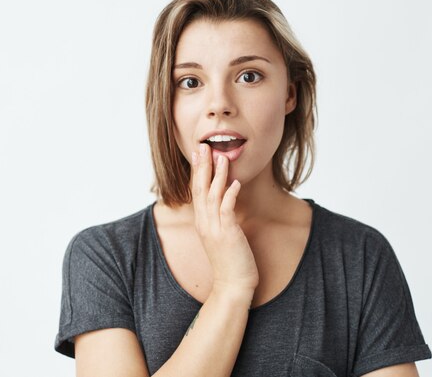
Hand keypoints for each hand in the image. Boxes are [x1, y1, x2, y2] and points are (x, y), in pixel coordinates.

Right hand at [191, 144, 258, 300]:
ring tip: (220, 157)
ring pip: (212, 195)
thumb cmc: (230, 261)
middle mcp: (205, 223)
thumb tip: (226, 202)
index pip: (196, 191)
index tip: (198, 154)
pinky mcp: (227, 234)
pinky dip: (230, 194)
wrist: (232, 285)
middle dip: (202, 166)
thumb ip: (220, 219)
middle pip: (200, 189)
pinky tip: (235, 182)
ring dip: (217, 175)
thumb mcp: (221, 236)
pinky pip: (227, 210)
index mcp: (202, 222)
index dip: (197, 171)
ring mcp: (215, 228)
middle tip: (202, 146)